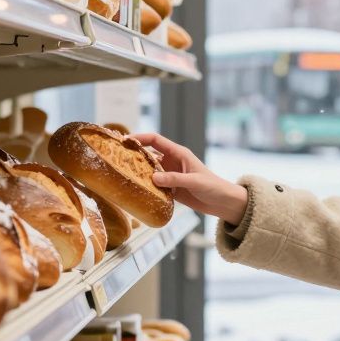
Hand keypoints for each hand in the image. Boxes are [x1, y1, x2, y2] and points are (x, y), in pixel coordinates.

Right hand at [131, 133, 248, 224]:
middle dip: (134, 154)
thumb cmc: (213, 187)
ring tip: (121, 174)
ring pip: (149, 170)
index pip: (156, 140)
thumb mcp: (194, 182)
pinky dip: (145, 186)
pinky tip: (135, 190)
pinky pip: (154, 185)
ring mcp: (171, 175)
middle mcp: (173, 162)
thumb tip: (154, 178)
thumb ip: (175, 179)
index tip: (126, 139)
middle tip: (117, 158)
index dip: (141, 137)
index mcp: (179, 154)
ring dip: (138, 172)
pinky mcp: (171, 189)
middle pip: (149, 154)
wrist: (222, 203)